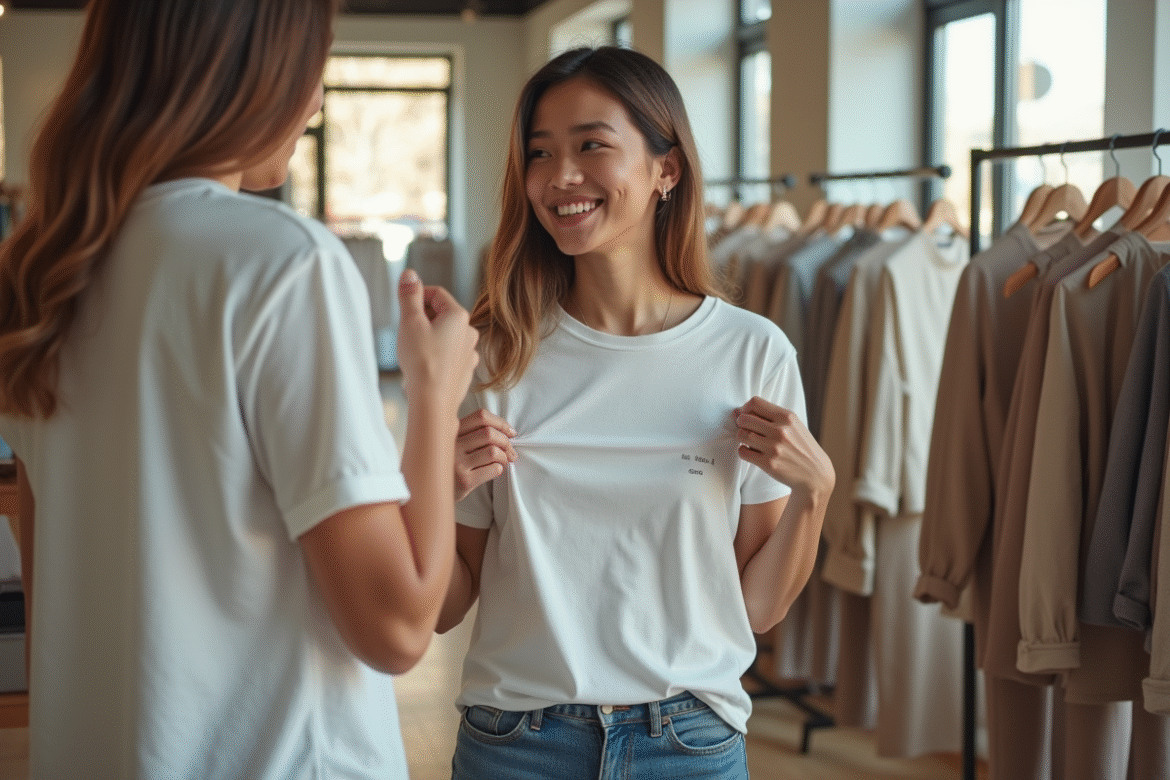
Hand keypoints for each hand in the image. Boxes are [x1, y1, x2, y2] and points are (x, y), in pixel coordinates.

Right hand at [395, 269, 478, 412]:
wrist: (433, 402)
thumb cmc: (421, 362)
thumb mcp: (410, 322)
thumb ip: (409, 295)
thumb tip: (410, 274)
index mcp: (459, 316)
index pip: (436, 293)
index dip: (416, 297)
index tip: (403, 308)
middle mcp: (469, 332)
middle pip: (441, 314)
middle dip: (421, 319)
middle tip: (406, 332)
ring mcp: (469, 352)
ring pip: (444, 335)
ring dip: (428, 337)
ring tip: (414, 351)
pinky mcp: (465, 370)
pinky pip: (448, 354)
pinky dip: (435, 355)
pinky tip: (424, 366)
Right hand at [455, 409, 516, 500]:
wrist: (432, 491)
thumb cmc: (450, 465)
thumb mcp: (454, 444)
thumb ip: (472, 433)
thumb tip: (508, 432)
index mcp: (451, 432)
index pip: (481, 416)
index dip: (501, 423)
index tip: (510, 432)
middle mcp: (452, 445)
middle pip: (489, 433)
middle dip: (506, 442)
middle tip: (510, 451)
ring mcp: (457, 463)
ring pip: (493, 451)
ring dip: (504, 457)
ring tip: (503, 461)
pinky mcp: (464, 481)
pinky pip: (493, 469)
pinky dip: (500, 469)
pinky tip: (495, 470)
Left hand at [735, 396, 834, 496]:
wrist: (816, 473)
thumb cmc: (801, 447)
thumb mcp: (793, 425)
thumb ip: (769, 416)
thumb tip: (737, 412)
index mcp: (787, 417)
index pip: (754, 403)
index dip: (745, 408)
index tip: (747, 416)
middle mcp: (780, 431)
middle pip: (744, 419)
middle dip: (741, 423)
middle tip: (747, 430)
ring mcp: (774, 448)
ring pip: (741, 435)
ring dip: (742, 438)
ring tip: (751, 442)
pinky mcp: (768, 464)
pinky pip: (742, 452)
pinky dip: (744, 451)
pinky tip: (752, 452)